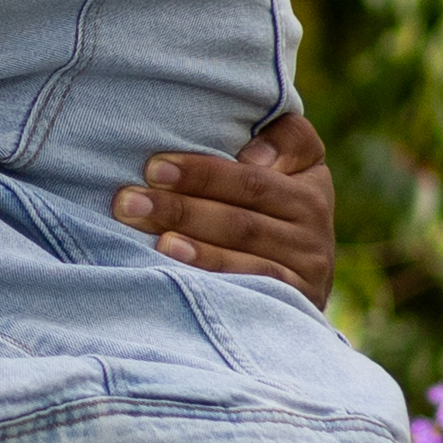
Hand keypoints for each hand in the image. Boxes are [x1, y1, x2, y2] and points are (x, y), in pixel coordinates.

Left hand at [118, 111, 334, 304]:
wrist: (308, 277)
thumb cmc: (279, 206)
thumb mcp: (292, 164)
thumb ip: (281, 141)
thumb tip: (252, 155)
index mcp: (309, 187)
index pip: (252, 179)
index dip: (203, 172)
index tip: (154, 167)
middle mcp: (315, 228)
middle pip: (241, 218)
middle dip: (180, 208)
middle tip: (127, 202)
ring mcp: (307, 269)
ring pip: (246, 252)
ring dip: (193, 245)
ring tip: (152, 238)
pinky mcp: (298, 301)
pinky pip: (255, 286)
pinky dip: (215, 274)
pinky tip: (178, 268)